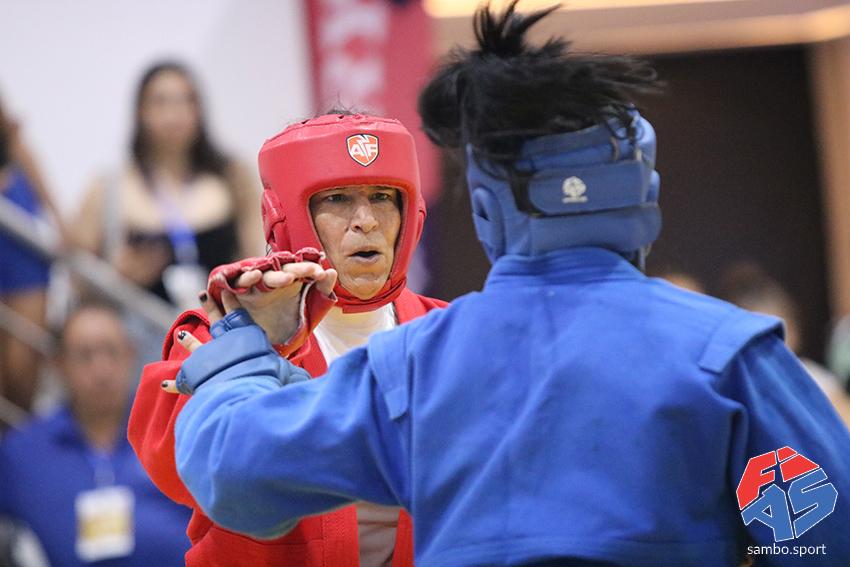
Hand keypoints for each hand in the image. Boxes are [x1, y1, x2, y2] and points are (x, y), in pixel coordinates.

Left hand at [161, 298, 311, 393]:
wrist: (239, 389)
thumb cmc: (264, 377)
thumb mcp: (287, 371)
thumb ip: (298, 373)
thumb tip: (326, 373)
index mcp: (243, 338)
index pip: (237, 314)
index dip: (232, 300)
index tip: (227, 288)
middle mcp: (223, 344)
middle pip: (216, 322)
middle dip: (211, 308)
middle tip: (203, 294)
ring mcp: (208, 361)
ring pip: (197, 348)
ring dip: (189, 342)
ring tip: (179, 334)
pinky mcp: (196, 379)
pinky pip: (183, 382)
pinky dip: (175, 384)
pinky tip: (165, 384)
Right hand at [222, 262, 336, 343]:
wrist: (264, 345)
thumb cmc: (287, 323)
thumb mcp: (308, 310)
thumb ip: (321, 291)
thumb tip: (333, 272)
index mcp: (289, 282)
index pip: (300, 270)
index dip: (310, 269)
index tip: (322, 274)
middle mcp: (271, 280)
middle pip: (283, 270)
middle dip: (298, 270)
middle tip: (312, 271)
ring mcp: (254, 286)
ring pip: (262, 275)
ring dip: (274, 275)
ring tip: (288, 278)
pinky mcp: (237, 293)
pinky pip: (238, 282)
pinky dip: (245, 277)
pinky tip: (254, 275)